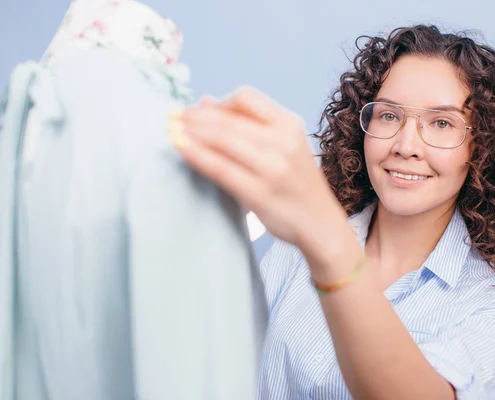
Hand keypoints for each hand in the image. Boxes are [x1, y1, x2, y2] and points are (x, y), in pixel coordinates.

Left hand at [169, 87, 348, 253]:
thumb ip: (249, 125)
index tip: (198, 110)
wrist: (320, 223)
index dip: (217, 103)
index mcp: (290, 125)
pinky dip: (197, 156)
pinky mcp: (260, 193)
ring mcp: (273, 169)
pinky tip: (182, 149)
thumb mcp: (285, 146)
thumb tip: (205, 102)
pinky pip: (221, 169)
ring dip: (192, 132)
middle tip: (172, 118)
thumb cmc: (297, 183)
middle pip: (230, 120)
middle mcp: (283, 143)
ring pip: (223, 140)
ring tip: (172, 131)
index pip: (247, 99)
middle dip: (195, 117)